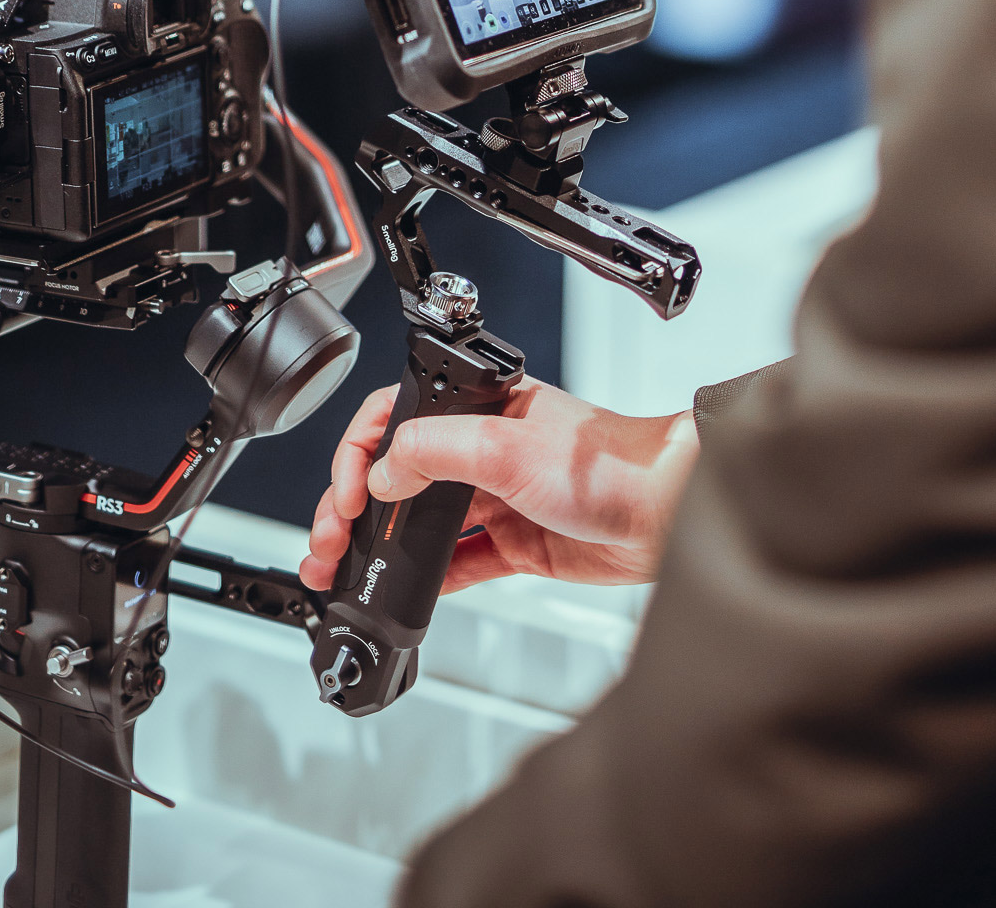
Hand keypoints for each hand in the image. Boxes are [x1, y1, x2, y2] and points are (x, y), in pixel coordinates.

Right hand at [300, 377, 697, 594]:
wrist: (664, 513)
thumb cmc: (606, 462)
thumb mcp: (506, 445)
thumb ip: (436, 451)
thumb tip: (384, 471)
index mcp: (477, 407)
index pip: (395, 419)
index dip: (361, 455)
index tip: (350, 494)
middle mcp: (482, 448)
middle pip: (398, 475)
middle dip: (356, 507)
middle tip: (331, 540)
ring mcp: (497, 497)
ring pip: (421, 520)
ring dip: (382, 544)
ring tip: (348, 566)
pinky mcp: (515, 542)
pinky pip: (459, 559)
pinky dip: (429, 574)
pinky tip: (407, 588)